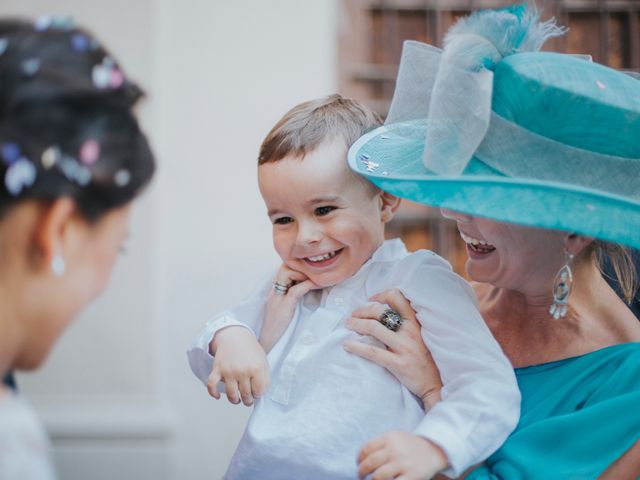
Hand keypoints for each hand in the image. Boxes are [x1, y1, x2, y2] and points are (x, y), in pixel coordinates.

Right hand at [208, 326, 269, 405]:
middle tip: (248, 400)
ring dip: (234, 400)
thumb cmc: (249, 348)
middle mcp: (242, 370)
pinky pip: (212, 385)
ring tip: (237, 399)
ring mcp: (229, 370)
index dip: (258, 395)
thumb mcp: (263, 360)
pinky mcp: (217, 369)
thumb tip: (261, 393)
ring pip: (231, 394)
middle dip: (248, 400)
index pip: (259, 391)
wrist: (234, 335)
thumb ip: (265, 377)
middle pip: (246, 395)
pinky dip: (213, 393)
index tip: (256, 393)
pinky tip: (218, 396)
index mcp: (256, 368)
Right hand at [260, 264, 318, 351]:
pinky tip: (317, 286)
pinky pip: (296, 290)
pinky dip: (308, 285)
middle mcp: (274, 291)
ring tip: (317, 279)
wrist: (268, 344)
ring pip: (288, 272)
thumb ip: (293, 298)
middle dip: (301, 266)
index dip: (298, 266)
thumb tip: (309, 290)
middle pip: (284, 266)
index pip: (284, 268)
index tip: (312, 271)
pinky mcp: (284, 307)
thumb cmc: (279, 329)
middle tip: (315, 273)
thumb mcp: (285, 310)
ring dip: (305, 273)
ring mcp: (278, 298)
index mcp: (275, 291)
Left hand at [343, 288, 442, 409]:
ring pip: (374, 328)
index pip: (397, 297)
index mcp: (416, 322)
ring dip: (356, 324)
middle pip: (380, 311)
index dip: (380, 295)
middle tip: (352, 315)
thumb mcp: (421, 335)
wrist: (436, 385)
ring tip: (347, 325)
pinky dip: (356, 347)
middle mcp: (410, 331)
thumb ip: (407, 324)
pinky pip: (372, 352)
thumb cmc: (426, 359)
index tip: (370, 300)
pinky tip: (347, 345)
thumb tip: (384, 313)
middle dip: (362, 310)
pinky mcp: (398, 363)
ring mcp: (404, 347)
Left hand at [358, 431, 447, 479]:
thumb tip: (361, 459)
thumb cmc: (409, 445)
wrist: (434, 449)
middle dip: (361, 471)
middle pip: (370, 463)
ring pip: (378, 476)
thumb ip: (379, 445)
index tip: (359, 463)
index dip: (359, 458)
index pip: (367, 448)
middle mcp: (395, 450)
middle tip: (361, 475)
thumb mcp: (395, 437)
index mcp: (389, 438)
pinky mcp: (412, 476)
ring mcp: (403, 463)